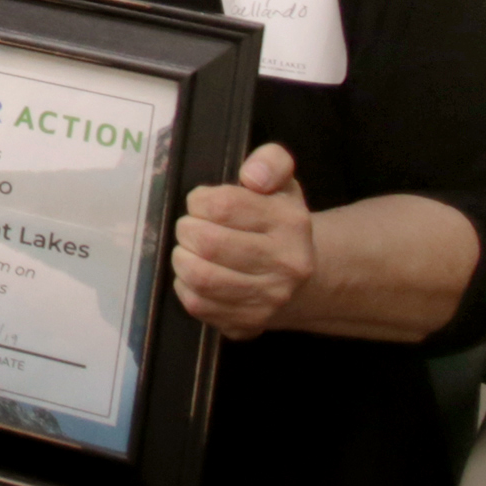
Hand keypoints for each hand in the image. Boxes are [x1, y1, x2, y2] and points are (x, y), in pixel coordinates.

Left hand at [173, 142, 316, 338]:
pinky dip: (185, 285)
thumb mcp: (282, 182)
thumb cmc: (278, 222)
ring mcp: (269, 300)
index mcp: (291, 224)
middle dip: (187, 229)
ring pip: (199, 277)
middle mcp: (286, 266)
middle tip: (191, 227)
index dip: (200, 200)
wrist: (303, 277)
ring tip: (190, 249)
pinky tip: (198, 274)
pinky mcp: (248, 324)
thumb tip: (252, 176)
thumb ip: (269, 162)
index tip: (202, 203)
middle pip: (207, 243)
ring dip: (182, 258)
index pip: (223, 206)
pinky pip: (197, 304)